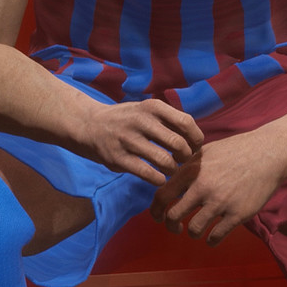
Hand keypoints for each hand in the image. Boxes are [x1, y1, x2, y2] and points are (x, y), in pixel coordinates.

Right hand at [78, 99, 203, 184]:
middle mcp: (141, 121)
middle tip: (182, 161)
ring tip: (170, 170)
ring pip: (165, 161)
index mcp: (152, 107)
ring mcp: (128, 140)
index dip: (196, 139)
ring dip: (173, 170)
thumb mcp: (146, 110)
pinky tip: (158, 178)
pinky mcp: (119, 159)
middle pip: (178, 144)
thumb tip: (197, 140)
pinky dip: (159, 179)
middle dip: (185, 157)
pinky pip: (149, 174)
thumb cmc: (126, 120)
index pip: (186, 123)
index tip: (194, 148)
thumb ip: (169, 120)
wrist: (89, 125)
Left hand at [149, 131, 286, 245]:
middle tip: (176, 228)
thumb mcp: (206, 151)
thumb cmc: (237, 150)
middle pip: (174, 216)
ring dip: (193, 233)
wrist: (269, 152)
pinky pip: (216, 236)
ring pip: (194, 230)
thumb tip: (169, 180)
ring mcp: (220, 201)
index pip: (162, 196)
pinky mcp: (238, 213)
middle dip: (171, 226)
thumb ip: (187, 167)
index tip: (158, 217)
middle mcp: (202, 186)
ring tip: (197, 231)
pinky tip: (213, 238)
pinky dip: (211, 241)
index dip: (155, 211)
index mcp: (191, 170)